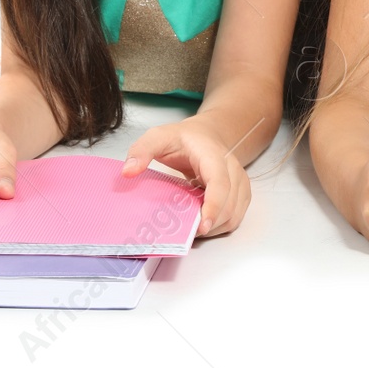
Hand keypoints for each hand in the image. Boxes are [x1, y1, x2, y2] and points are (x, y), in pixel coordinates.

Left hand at [122, 119, 249, 237]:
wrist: (206, 134)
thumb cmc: (183, 138)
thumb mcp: (158, 137)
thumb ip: (142, 150)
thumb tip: (128, 172)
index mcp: (212, 154)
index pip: (220, 182)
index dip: (214, 205)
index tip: (202, 225)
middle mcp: (231, 168)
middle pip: (230, 203)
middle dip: (210, 223)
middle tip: (185, 233)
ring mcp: (239, 181)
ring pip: (234, 213)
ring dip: (215, 227)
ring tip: (192, 230)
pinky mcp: (240, 192)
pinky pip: (235, 216)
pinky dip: (220, 226)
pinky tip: (202, 224)